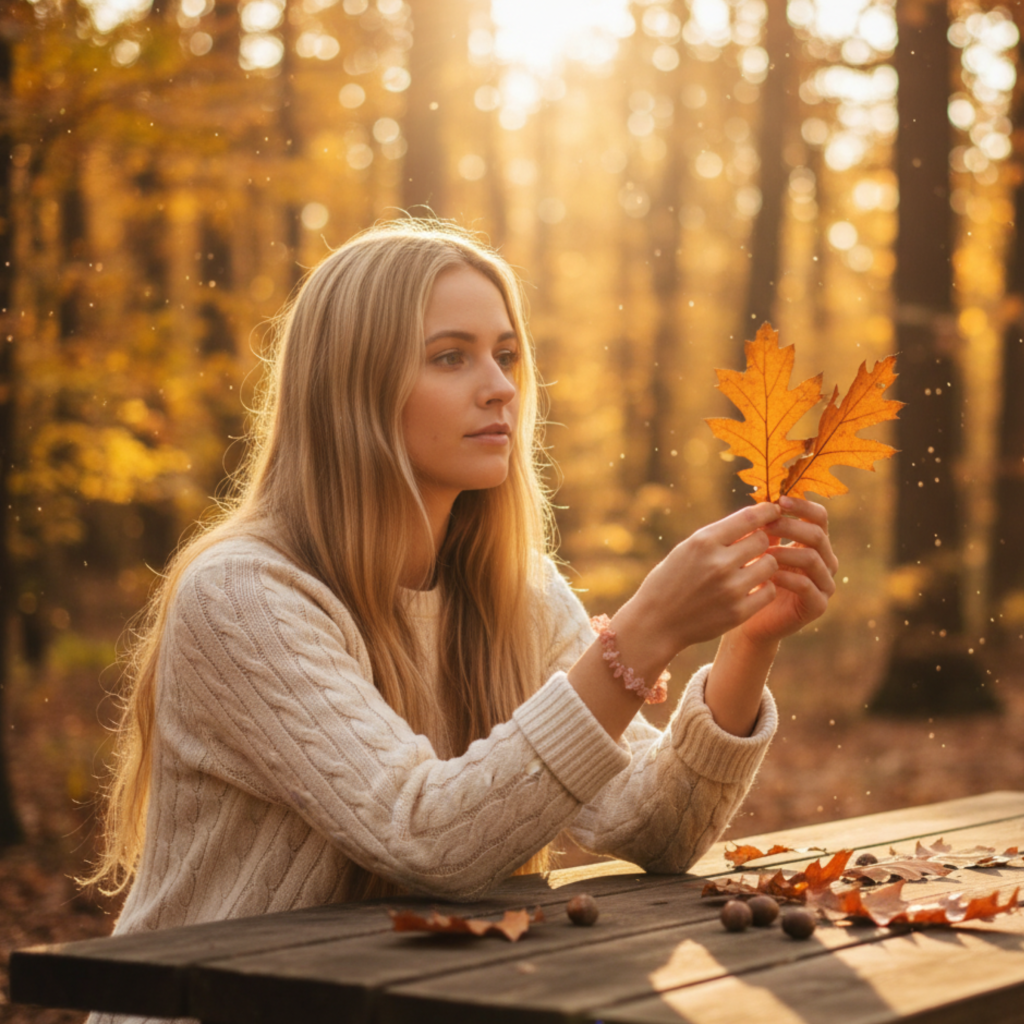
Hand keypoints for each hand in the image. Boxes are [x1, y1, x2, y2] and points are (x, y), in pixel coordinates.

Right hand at [618, 502, 782, 663]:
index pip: (750, 517)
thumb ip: (720, 536)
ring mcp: (730, 589)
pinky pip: (769, 591)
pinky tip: (751, 588)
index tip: (773, 511)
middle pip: (763, 540)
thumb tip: (759, 521)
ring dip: (765, 564)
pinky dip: (763, 588)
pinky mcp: (738, 612)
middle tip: (754, 548)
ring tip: (751, 569)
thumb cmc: (670, 580)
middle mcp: (718, 563)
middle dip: (761, 541)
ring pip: (770, 565)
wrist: (655, 623)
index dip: (767, 511)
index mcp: (703, 542)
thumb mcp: (687, 550)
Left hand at [734, 495, 837, 647]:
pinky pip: (807, 586)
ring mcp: (825, 584)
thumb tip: (762, 498)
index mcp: (814, 543)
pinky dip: (786, 578)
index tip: (779, 500)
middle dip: (790, 527)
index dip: (802, 506)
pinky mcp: (818, 606)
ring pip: (813, 559)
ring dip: (785, 552)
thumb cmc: (750, 578)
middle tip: (765, 526)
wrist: (748, 620)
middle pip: (817, 534)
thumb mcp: (757, 548)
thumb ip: (764, 527)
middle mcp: (825, 561)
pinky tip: (767, 575)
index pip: (819, 516)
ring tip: (761, 552)